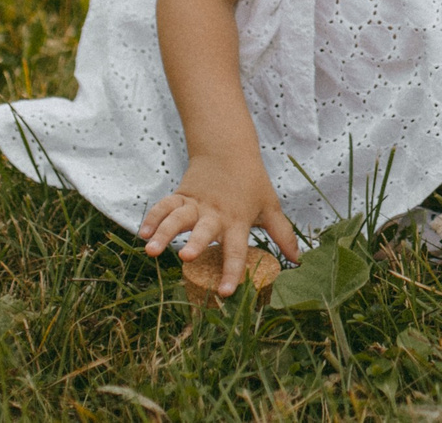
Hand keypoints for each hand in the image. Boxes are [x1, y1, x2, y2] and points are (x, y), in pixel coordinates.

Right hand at [138, 153, 300, 296]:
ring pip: (178, 217)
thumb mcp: (270, 207)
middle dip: (196, 243)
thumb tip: (298, 259)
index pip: (237, 249)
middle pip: (204, 230)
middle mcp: (215, 214)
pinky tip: (142, 234)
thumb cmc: (252, 184)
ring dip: (164, 232)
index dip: (232, 271)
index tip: (226, 292)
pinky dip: (153, 218)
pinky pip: (164, 206)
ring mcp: (196, 204)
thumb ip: (282, 234)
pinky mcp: (181, 195)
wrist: (229, 150)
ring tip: (151, 249)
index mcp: (238, 220)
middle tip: (185, 257)